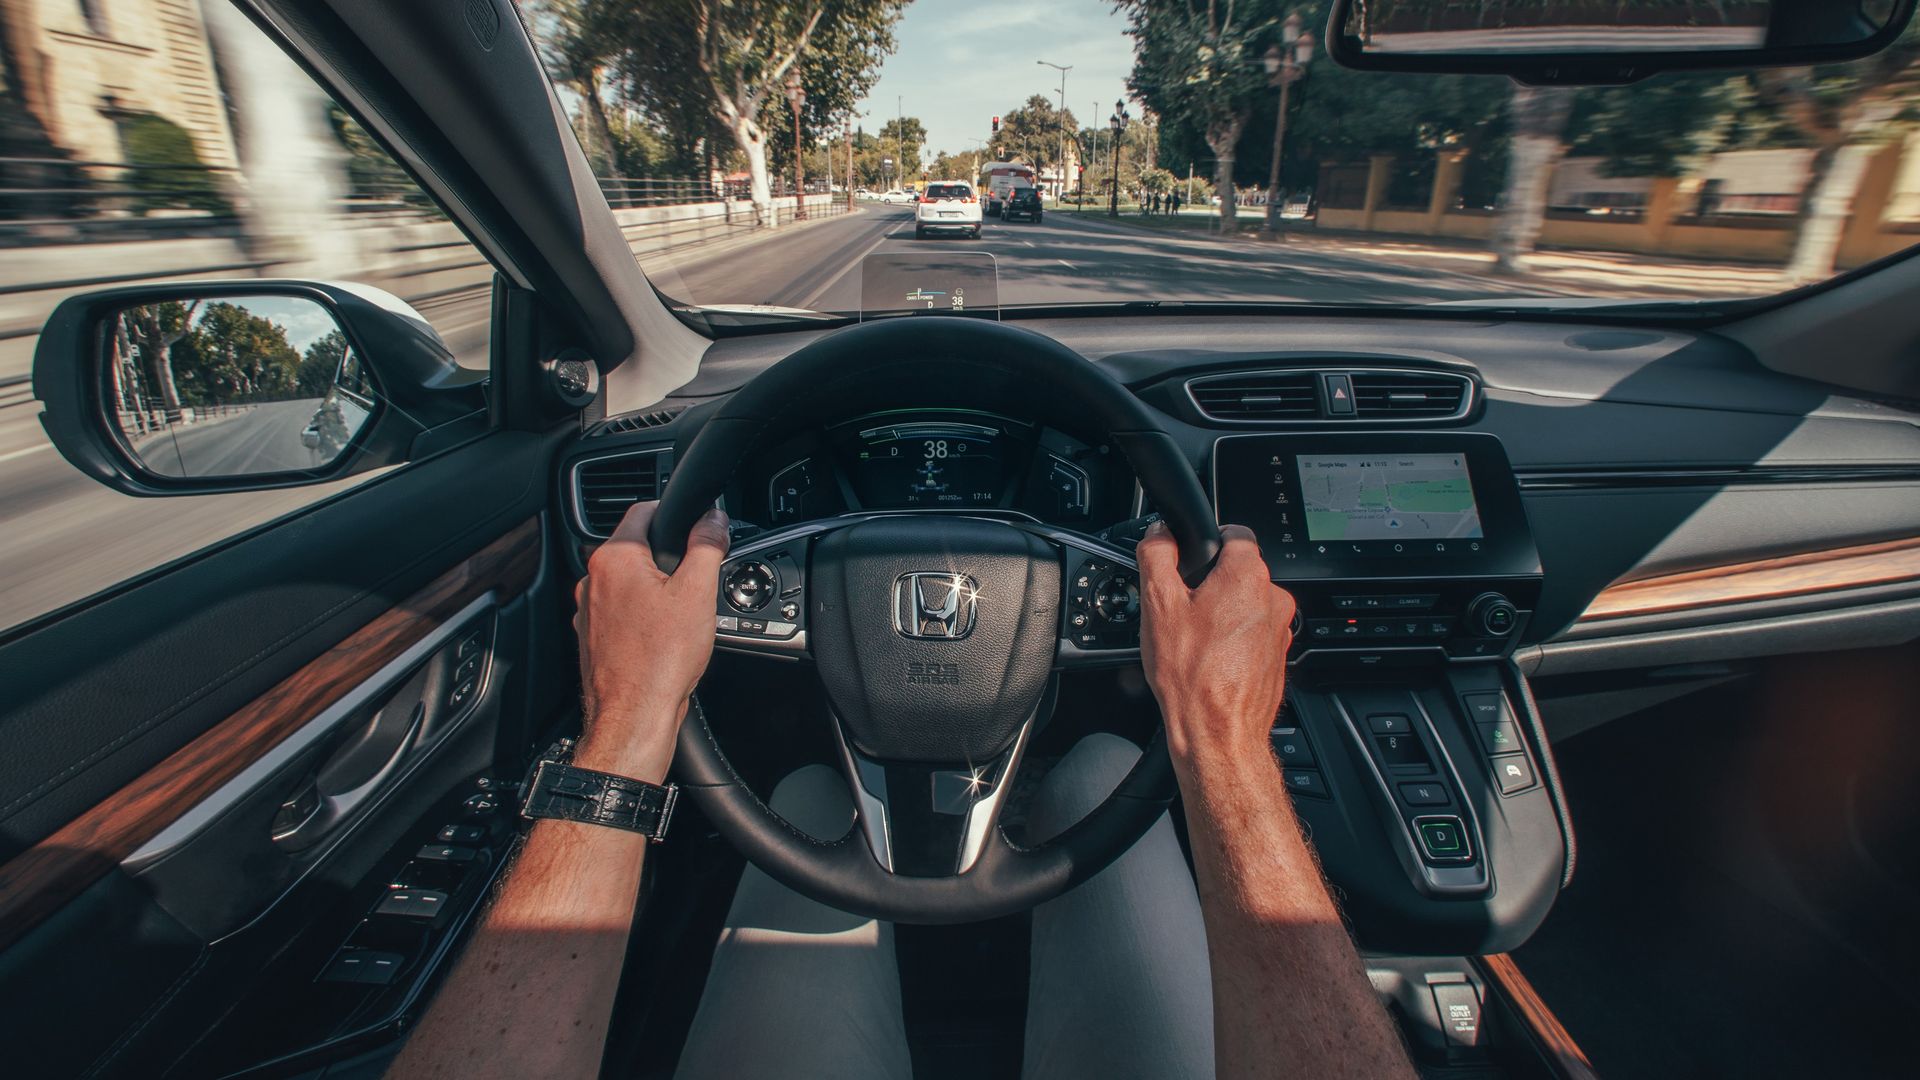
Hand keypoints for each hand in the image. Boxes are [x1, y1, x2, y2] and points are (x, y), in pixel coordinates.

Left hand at [571, 501, 729, 781]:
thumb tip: (714, 520)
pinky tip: (664, 637)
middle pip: (636, 548)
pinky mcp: (592, 637)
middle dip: (668, 557)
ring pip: (629, 583)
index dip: (675, 512)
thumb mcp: (697, 593)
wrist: (634, 716)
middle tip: (696, 578)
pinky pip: (622, 612)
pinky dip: (643, 616)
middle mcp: (592, 581)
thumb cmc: (660, 661)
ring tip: (682, 614)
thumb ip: (706, 546)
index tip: (697, 524)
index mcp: (614, 559)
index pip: (643, 510)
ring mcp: (589, 611)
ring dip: (655, 589)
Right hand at [1137, 522, 1295, 779]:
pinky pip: (1252, 634)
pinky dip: (1232, 641)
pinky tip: (1210, 661)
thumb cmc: (1192, 676)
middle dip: (1210, 585)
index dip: (1205, 543)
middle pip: (1237, 572)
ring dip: (1222, 615)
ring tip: (1195, 643)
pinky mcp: (1277, 655)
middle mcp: (1273, 597)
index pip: (1233, 532)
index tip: (1187, 563)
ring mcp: (1279, 628)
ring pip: (1244, 605)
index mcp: (1247, 574)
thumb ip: (1157, 556)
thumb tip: (1160, 533)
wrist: (1218, 733)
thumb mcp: (1158, 605)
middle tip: (1182, 612)